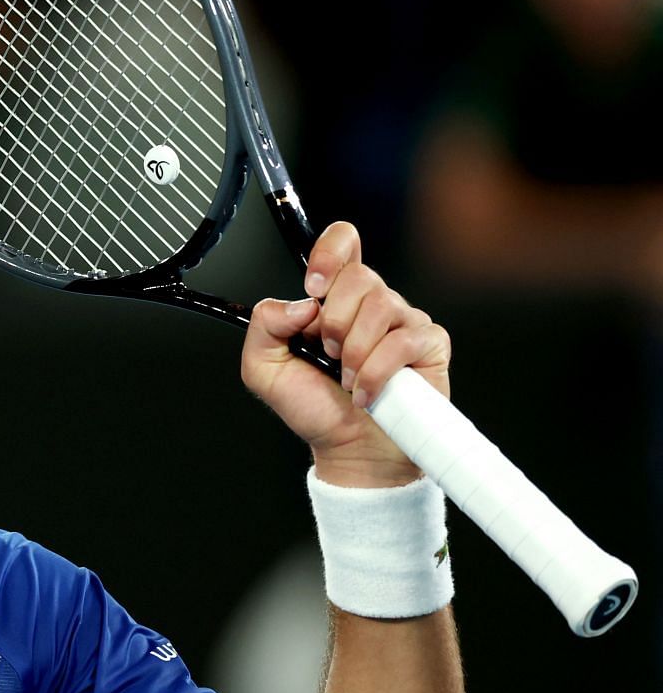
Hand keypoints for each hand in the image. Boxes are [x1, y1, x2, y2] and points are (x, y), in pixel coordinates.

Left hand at [241, 222, 450, 486]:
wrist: (349, 449)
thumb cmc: (314, 407)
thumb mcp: (264, 368)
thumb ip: (264, 327)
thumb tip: (300, 304)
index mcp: (334, 298)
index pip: (344, 243)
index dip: (330, 253)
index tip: (313, 286)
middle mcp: (372, 302)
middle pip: (358, 277)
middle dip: (333, 322)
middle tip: (327, 355)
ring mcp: (404, 320)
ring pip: (380, 306)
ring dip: (353, 352)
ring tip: (346, 378)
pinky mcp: (428, 344)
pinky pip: (403, 341)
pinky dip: (376, 372)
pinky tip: (366, 393)